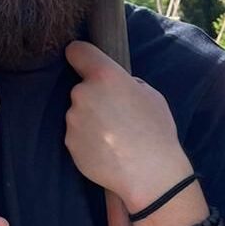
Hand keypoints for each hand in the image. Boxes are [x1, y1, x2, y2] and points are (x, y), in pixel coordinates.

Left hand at [64, 40, 190, 209]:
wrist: (148, 174)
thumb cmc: (156, 132)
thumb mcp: (150, 95)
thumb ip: (125, 83)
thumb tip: (115, 86)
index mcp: (105, 75)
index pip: (77, 51)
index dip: (80, 55)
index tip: (83, 61)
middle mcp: (83, 93)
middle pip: (81, 87)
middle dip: (94, 96)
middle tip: (116, 114)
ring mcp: (73, 119)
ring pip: (78, 112)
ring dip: (90, 119)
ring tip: (114, 136)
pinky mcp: (69, 142)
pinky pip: (76, 134)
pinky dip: (87, 139)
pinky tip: (107, 149)